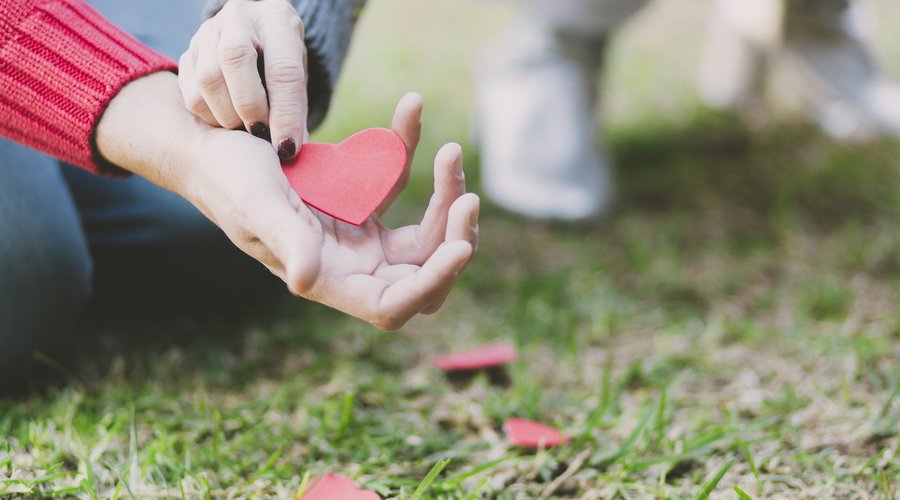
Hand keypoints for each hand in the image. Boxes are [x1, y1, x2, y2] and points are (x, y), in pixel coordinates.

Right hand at [179, 0, 306, 160]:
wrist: (257, 42)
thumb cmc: (282, 68)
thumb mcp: (299, 82)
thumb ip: (295, 111)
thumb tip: (287, 151)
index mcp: (277, 20)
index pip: (282, 70)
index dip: (285, 115)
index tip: (286, 147)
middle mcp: (239, 18)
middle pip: (235, 59)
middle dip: (250, 106)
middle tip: (261, 135)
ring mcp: (208, 32)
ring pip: (207, 76)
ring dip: (227, 114)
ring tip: (244, 131)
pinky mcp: (188, 52)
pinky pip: (189, 90)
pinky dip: (209, 115)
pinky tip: (226, 122)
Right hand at [184, 94, 478, 328]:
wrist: (212, 147)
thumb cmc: (225, 178)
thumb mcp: (254, 202)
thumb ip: (285, 241)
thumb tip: (307, 283)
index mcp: (328, 279)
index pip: (392, 306)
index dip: (431, 285)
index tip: (459, 246)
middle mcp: (352, 266)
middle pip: (425, 273)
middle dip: (454, 240)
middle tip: (467, 196)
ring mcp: (362, 237)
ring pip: (428, 234)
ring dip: (446, 195)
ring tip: (448, 151)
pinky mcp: (364, 205)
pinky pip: (402, 185)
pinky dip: (412, 152)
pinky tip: (412, 110)